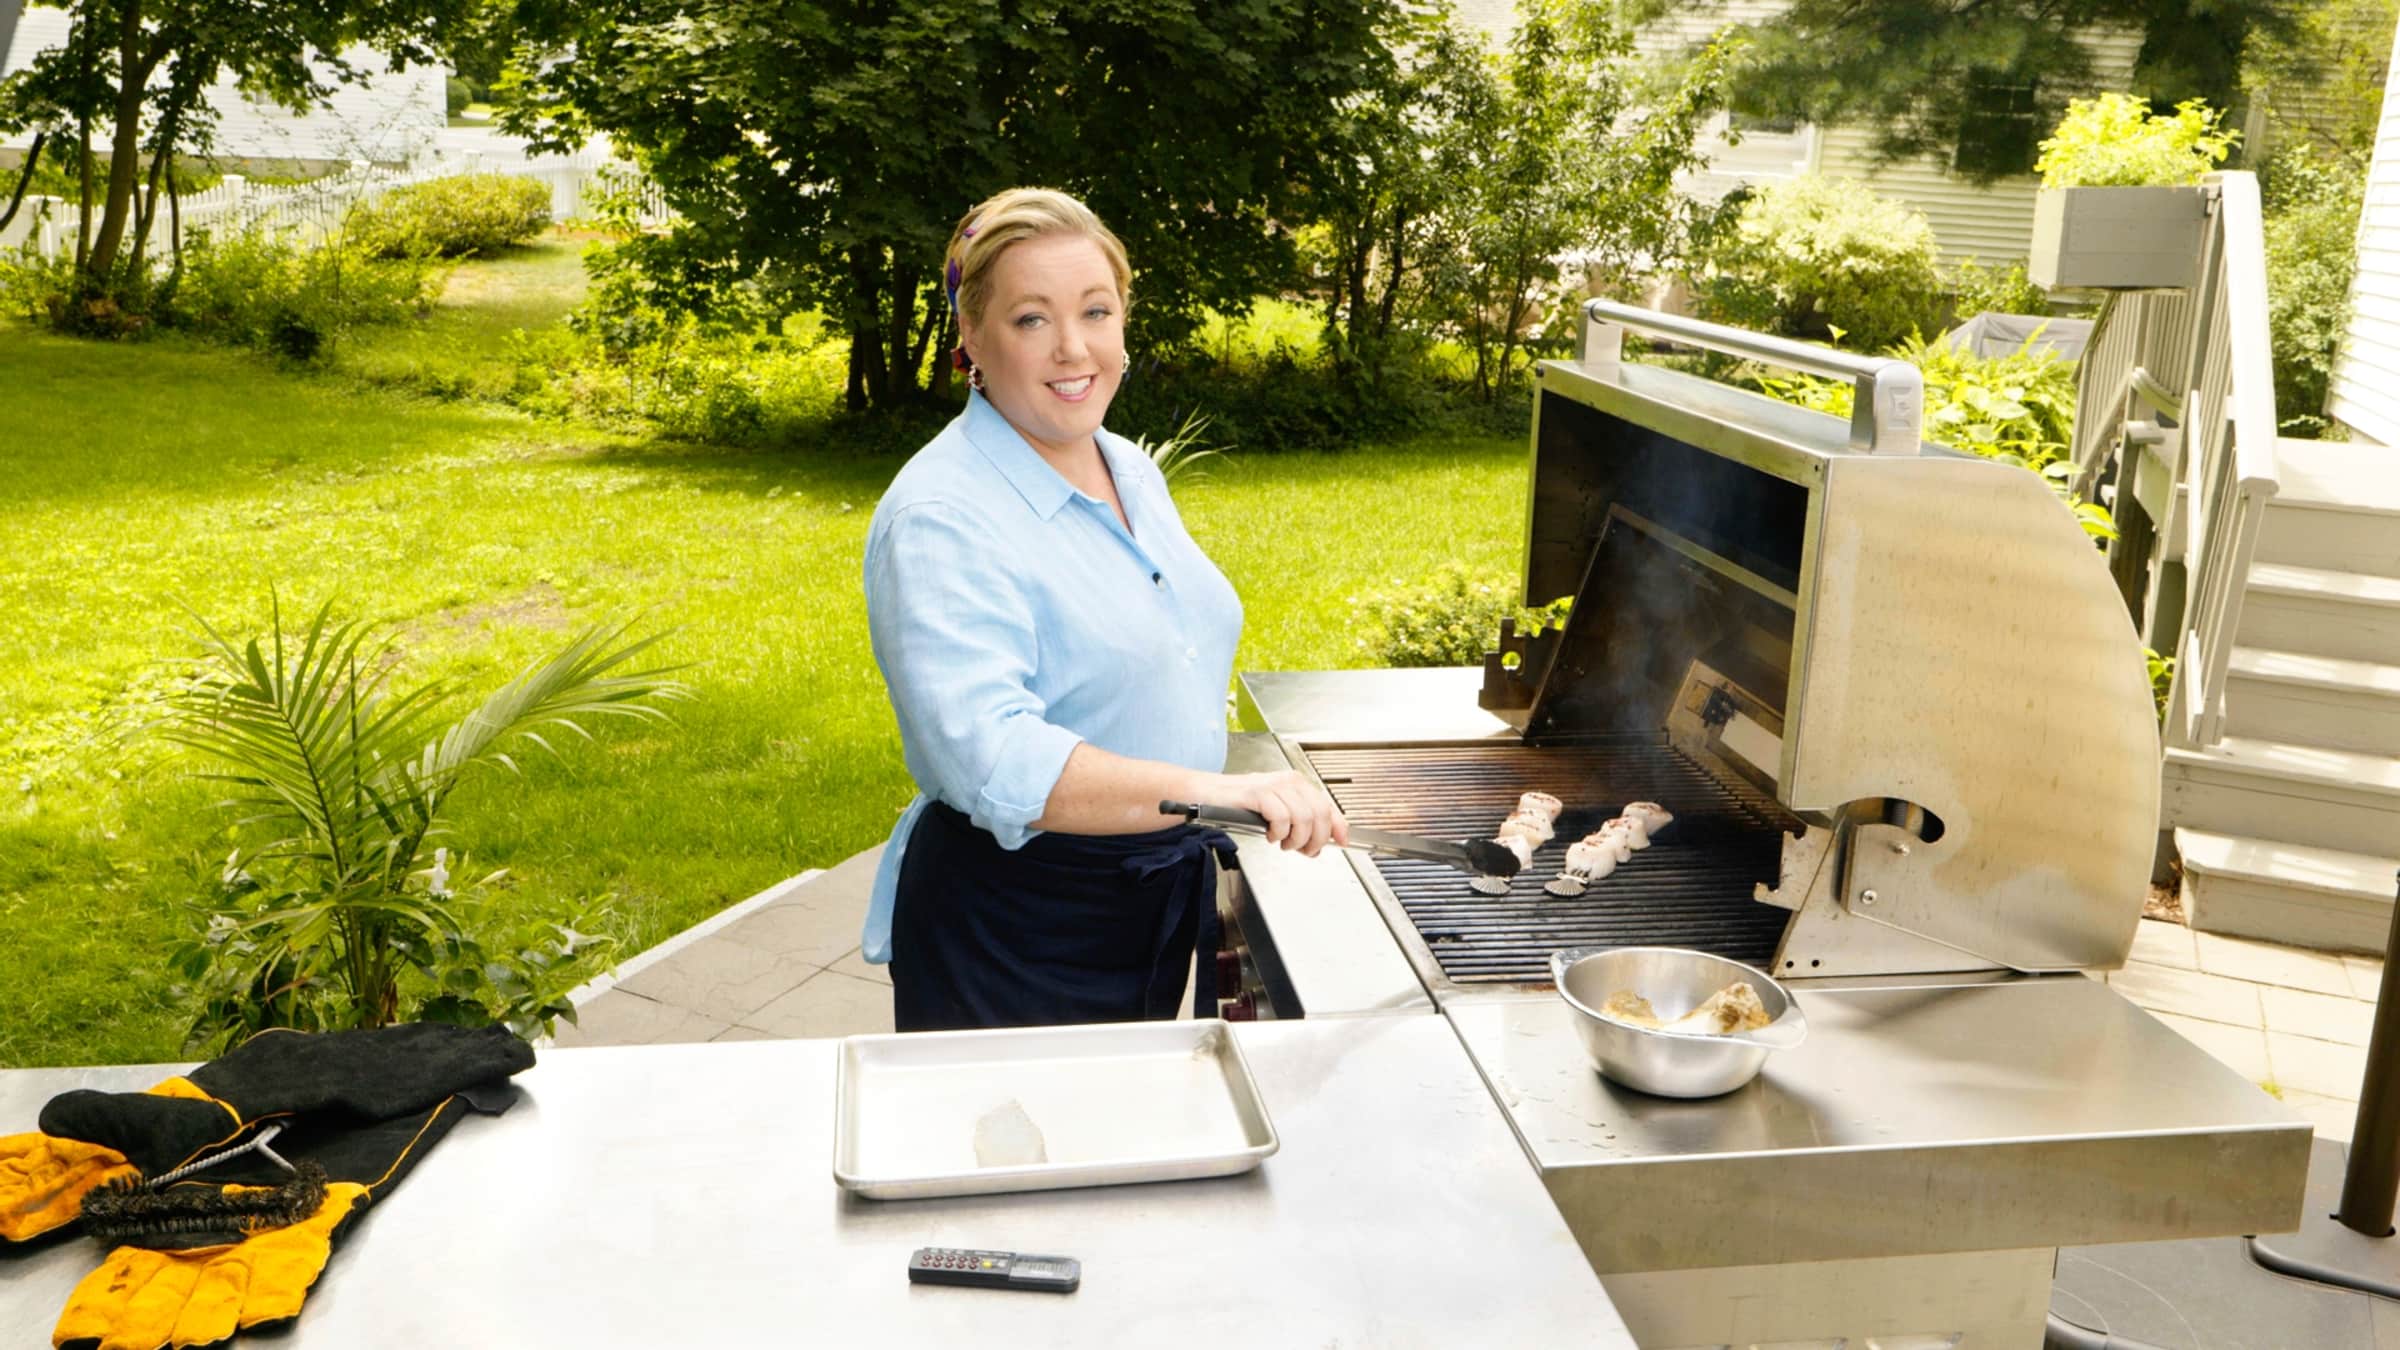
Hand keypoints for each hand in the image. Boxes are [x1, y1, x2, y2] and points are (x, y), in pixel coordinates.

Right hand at [1216, 770, 1348, 856]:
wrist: (1207, 796)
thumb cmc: (1239, 805)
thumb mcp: (1276, 812)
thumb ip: (1299, 823)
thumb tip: (1318, 843)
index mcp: (1297, 784)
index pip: (1328, 805)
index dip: (1338, 826)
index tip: (1343, 842)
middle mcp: (1288, 782)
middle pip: (1320, 814)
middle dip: (1316, 840)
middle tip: (1303, 850)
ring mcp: (1273, 786)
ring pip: (1304, 818)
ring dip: (1295, 839)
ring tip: (1282, 842)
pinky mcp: (1258, 793)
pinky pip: (1281, 817)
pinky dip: (1278, 832)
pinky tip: (1270, 834)